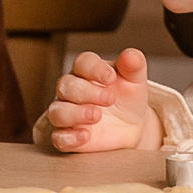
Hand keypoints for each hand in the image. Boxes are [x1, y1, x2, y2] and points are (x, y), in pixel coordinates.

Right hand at [41, 48, 159, 152]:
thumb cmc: (128, 98)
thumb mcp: (135, 80)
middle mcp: (72, 90)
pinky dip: (69, 137)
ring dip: (74, 114)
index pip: (82, 63)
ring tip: (96, 116)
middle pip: (65, 85)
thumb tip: (130, 55)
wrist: (131, 127)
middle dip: (86, 92)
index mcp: (86, 71)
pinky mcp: (68, 136)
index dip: (94, 69)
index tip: (111, 77)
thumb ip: (133, 65)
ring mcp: (67, 113)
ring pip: (57, 111)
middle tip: (110, 99)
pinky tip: (85, 135)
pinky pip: (59, 137)